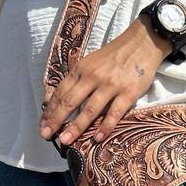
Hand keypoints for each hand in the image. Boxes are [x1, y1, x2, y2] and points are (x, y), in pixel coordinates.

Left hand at [39, 18, 170, 144]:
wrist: (142, 43)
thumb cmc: (114, 56)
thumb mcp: (91, 62)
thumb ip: (78, 79)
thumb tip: (62, 101)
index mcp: (81, 69)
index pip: (61, 92)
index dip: (50, 110)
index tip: (43, 125)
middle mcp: (92, 77)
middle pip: (70, 102)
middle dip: (56, 120)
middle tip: (46, 135)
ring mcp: (110, 85)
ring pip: (89, 110)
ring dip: (76, 127)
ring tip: (66, 141)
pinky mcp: (128, 93)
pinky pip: (114, 113)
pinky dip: (105, 127)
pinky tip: (97, 138)